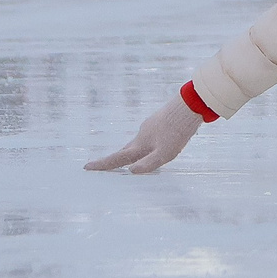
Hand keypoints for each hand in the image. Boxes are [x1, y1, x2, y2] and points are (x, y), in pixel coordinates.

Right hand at [85, 95, 204, 173]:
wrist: (190, 105)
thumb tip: (130, 172)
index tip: (86, 167)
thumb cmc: (178, 131)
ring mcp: (150, 126)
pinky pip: (149, 136)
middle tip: (103, 166)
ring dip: (131, 152)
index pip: (117, 158)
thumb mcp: (165, 152)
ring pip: (138, 143)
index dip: (102, 165)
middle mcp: (142, 134)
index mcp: (140, 144)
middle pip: (125, 150)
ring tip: (129, 162)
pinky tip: (154, 145)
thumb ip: (148, 163)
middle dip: (115, 160)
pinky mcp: (160, 121)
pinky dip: (146, 144)